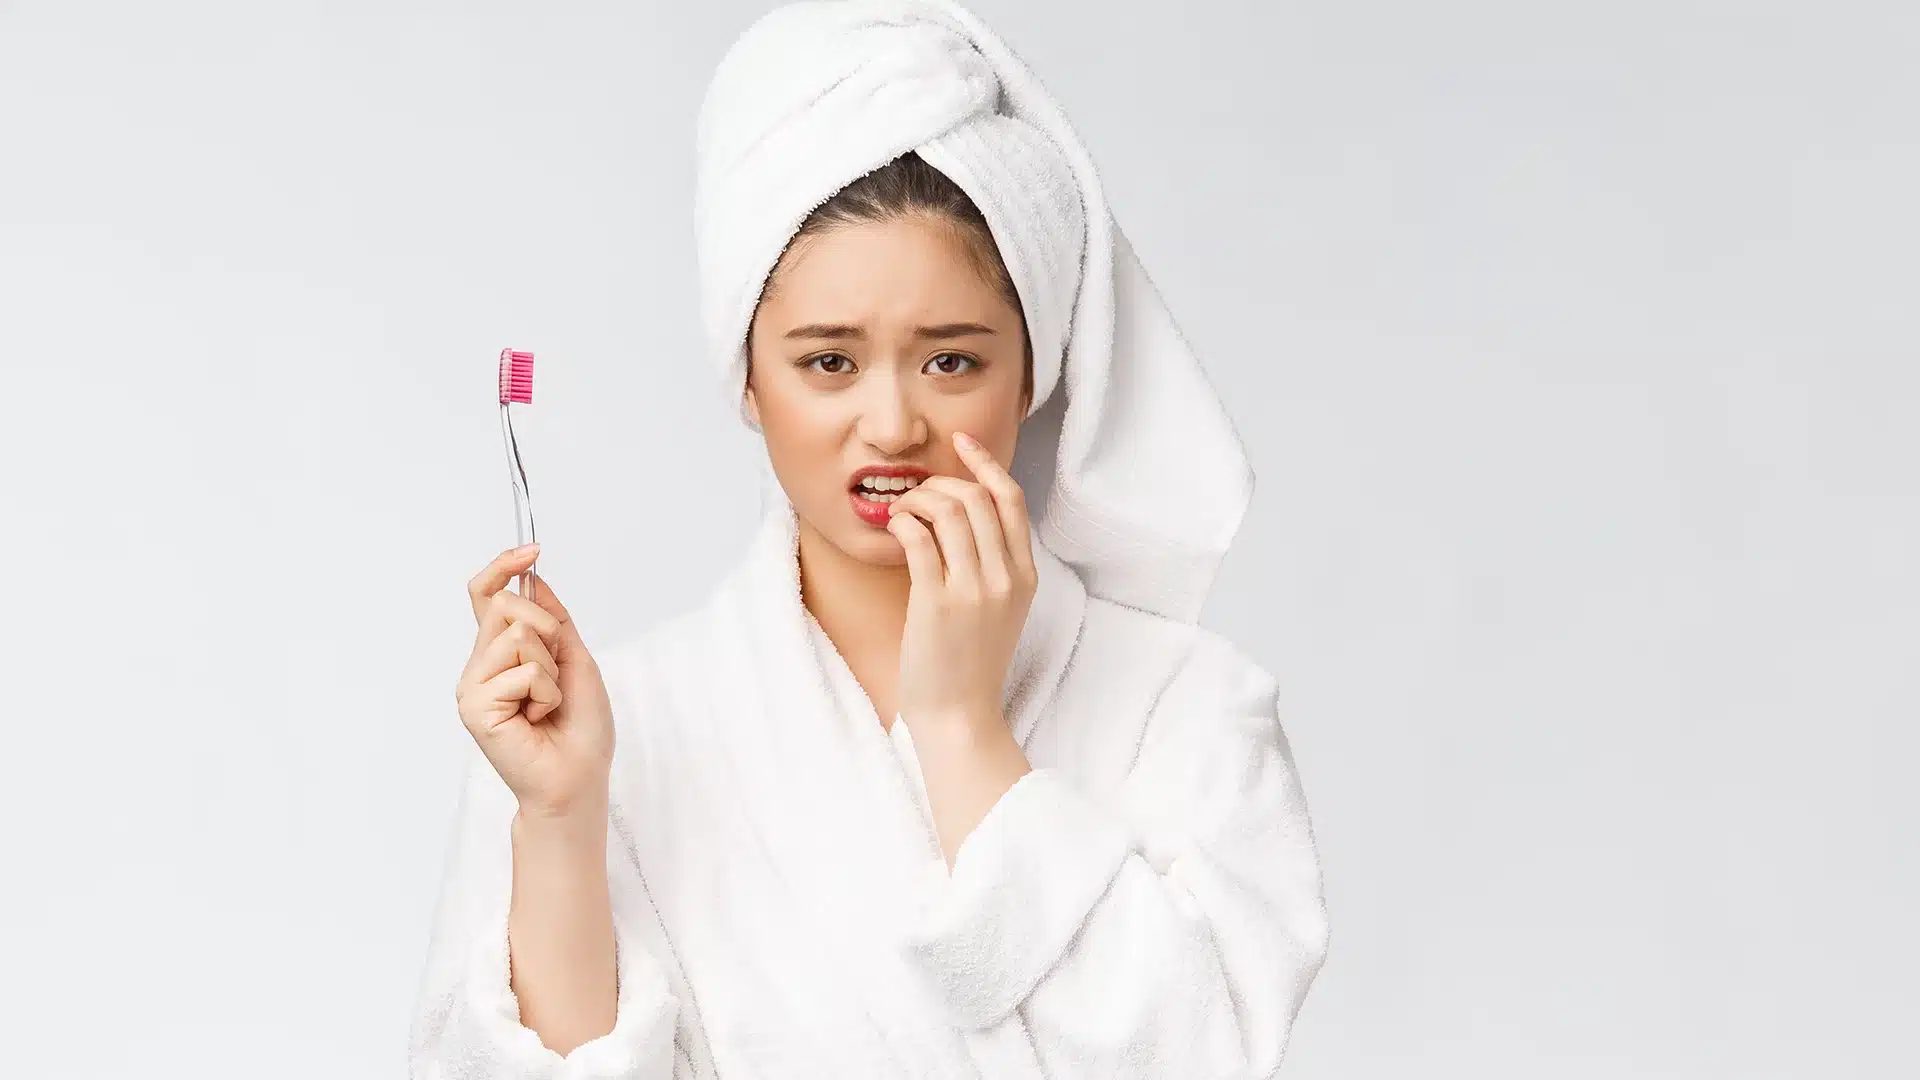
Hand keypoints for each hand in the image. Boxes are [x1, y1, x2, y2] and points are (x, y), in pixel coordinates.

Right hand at [454, 545, 614, 817]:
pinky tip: (538, 718)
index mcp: (501, 653)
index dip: (503, 567)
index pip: (486, 596)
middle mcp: (480, 665)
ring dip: (550, 669)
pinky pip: (522, 669)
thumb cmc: (579, 728)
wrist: (577, 777)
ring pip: (517, 635)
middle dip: (547, 631)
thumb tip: (533, 578)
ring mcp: (473, 684)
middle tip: (557, 675)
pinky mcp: (474, 705)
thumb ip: (552, 619)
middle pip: (506, 606)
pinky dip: (546, 692)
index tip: (531, 549)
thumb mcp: (574, 659)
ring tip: (547, 703)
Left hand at [884, 431, 1037, 728]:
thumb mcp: (1001, 607)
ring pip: (948, 510)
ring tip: (901, 512)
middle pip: (976, 498)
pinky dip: (902, 521)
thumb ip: (994, 562)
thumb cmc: (970, 659)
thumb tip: (962, 510)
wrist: (959, 713)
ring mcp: (973, 590)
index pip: (1011, 499)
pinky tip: (892, 527)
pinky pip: (919, 539)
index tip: (960, 442)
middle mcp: (1005, 577)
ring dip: (916, 499)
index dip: (985, 463)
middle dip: (939, 483)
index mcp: (1025, 575)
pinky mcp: (938, 604)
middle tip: (915, 496)